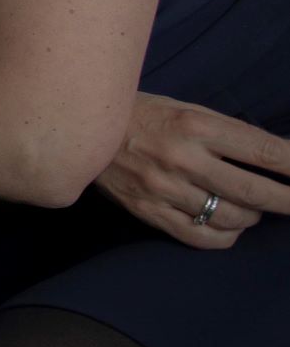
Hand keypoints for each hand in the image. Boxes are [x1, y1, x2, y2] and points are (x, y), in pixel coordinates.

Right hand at [92, 93, 289, 248]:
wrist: (77, 130)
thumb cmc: (139, 114)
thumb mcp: (185, 109)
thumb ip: (226, 133)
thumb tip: (276, 155)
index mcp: (195, 125)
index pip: (263, 151)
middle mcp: (183, 158)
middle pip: (255, 191)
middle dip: (289, 200)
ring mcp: (165, 190)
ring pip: (233, 218)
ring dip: (252, 215)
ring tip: (249, 206)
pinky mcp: (150, 212)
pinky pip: (204, 238)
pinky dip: (227, 236)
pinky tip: (227, 224)